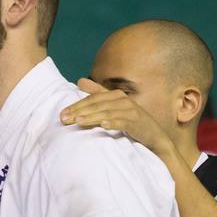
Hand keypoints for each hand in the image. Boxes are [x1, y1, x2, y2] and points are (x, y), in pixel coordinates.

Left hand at [60, 79, 175, 155]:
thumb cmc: (131, 121)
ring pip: (106, 112)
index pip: (92, 98)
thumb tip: (79, 81)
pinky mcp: (136, 122)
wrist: (154, 136)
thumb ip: (97, 93)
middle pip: (97, 104)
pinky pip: (122, 121)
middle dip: (79, 111)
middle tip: (64, 119)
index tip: (62, 114)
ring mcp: (130, 111)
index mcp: (115, 95)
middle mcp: (122, 100)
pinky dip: (113, 123)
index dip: (76, 105)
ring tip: (78, 121)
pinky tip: (103, 125)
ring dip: (91, 117)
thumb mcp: (114, 106)